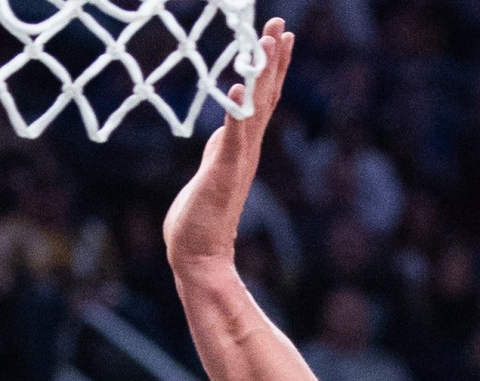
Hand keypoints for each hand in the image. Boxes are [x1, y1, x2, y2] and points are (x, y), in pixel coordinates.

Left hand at [163, 19, 296, 273]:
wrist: (198, 256)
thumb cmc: (200, 220)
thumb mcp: (210, 172)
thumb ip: (220, 151)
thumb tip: (222, 133)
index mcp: (243, 148)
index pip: (261, 100)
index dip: (271, 68)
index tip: (278, 36)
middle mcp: (247, 150)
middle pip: (266, 96)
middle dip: (273, 59)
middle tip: (281, 24)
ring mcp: (238, 161)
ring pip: (255, 109)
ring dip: (263, 75)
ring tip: (268, 42)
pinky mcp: (223, 172)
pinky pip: (232, 136)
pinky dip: (237, 110)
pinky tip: (237, 85)